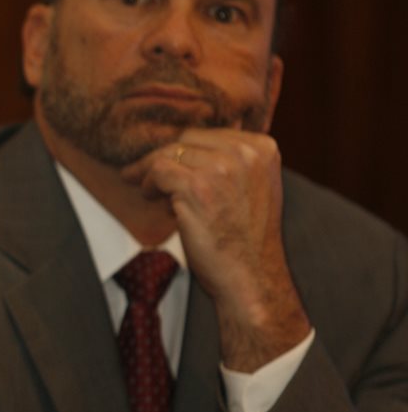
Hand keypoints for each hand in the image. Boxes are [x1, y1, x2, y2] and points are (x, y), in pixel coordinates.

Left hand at [121, 129, 309, 371]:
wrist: (251, 277)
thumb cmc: (244, 238)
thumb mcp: (251, 187)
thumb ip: (230, 161)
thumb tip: (183, 145)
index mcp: (262, 148)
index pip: (210, 134)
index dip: (186, 152)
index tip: (170, 165)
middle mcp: (246, 153)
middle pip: (188, 139)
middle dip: (167, 158)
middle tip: (149, 177)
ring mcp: (222, 169)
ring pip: (169, 153)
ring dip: (152, 171)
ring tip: (147, 189)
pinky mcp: (197, 188)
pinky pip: (158, 171)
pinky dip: (148, 183)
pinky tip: (150, 197)